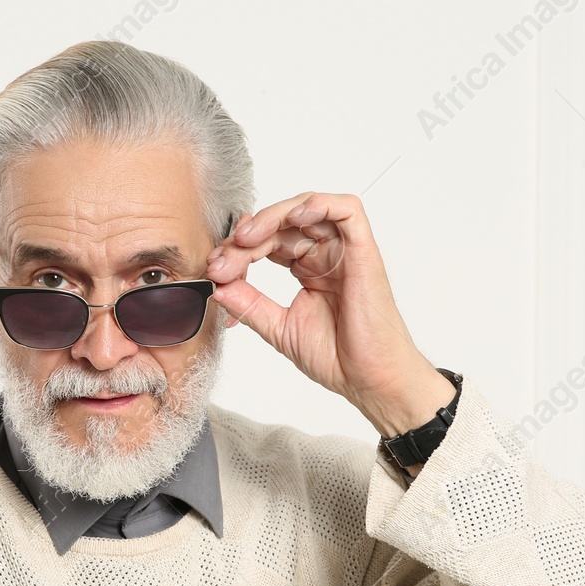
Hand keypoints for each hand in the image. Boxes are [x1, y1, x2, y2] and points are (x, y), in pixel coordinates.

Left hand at [204, 191, 456, 441]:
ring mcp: (344, 251)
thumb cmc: (338, 357)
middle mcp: (325, 255)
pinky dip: (318, 206)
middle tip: (223, 260)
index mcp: (307, 269)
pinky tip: (293, 219)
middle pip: (281, 224)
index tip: (216, 269)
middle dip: (246, 238)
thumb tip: (216, 287)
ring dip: (271, 218)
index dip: (238, 249)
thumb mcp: (279, 328)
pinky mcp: (363, 250)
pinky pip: (347, 210)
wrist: (368, 379)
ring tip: (247, 239)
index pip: (267, 242)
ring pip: (307, 209)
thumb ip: (249, 305)